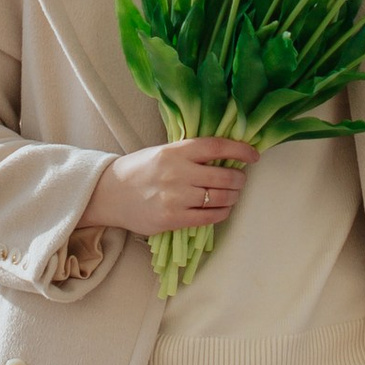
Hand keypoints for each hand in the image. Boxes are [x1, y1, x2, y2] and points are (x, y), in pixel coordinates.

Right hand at [83, 140, 259, 236]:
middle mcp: (177, 172)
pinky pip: (209, 217)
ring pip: (220, 198)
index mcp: (176, 151)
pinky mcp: (173, 218)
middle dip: (239, 179)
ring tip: (231, 194)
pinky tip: (222, 209)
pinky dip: (222, 213)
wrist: (111, 193)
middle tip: (239, 179)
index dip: (241, 150)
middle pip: (224, 176)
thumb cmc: (140, 170)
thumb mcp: (163, 152)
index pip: (217, 146)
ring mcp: (175, 197)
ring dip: (233, 197)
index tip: (254, 156)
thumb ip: (191, 154)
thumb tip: (226, 157)